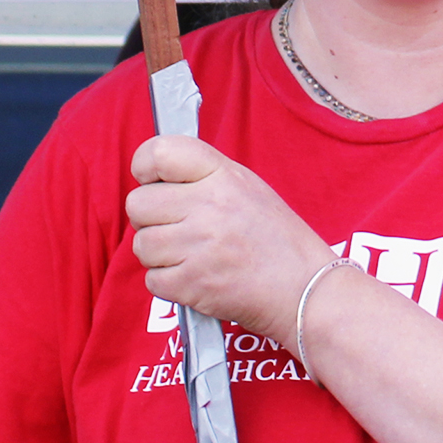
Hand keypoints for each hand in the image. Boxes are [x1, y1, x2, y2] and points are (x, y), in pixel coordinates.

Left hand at [126, 135, 325, 338]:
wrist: (304, 289)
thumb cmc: (276, 239)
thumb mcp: (247, 187)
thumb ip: (202, 176)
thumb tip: (155, 178)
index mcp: (223, 175)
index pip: (159, 153)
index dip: (145, 167)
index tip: (151, 180)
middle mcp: (209, 206)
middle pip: (138, 204)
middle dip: (150, 218)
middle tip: (175, 226)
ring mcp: (199, 246)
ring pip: (141, 245)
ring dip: (158, 254)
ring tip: (189, 255)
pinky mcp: (192, 284)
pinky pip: (152, 279)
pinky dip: (168, 282)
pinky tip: (194, 276)